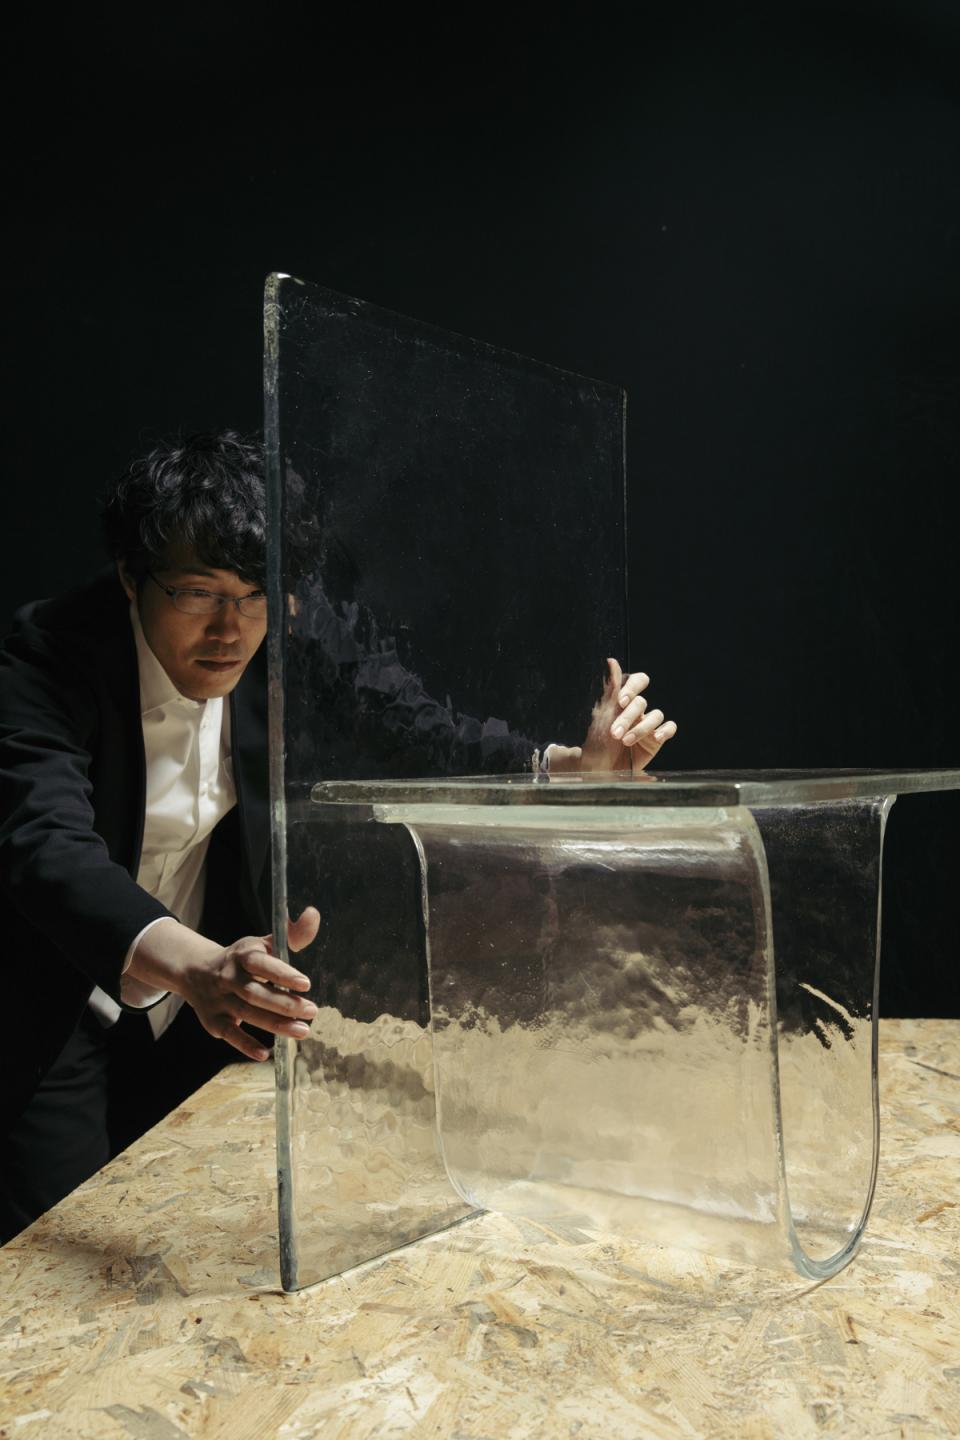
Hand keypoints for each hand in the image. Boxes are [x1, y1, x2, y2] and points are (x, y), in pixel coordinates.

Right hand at [127, 907, 321, 1060]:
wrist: (196, 971)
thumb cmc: (242, 958)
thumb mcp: (262, 943)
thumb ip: (291, 934)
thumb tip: (313, 914)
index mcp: (243, 955)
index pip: (261, 963)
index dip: (282, 973)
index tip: (305, 983)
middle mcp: (228, 977)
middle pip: (256, 993)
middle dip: (285, 1003)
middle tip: (312, 1011)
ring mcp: (219, 999)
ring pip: (247, 1013)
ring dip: (275, 1024)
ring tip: (302, 1031)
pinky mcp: (213, 1020)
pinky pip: (229, 1034)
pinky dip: (245, 1044)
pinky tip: (265, 1053)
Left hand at [548, 659, 676, 773]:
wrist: (599, 770)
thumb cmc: (597, 742)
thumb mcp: (602, 714)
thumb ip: (611, 688)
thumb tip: (611, 660)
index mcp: (624, 699)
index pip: (637, 681)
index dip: (633, 688)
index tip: (622, 701)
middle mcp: (638, 710)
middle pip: (642, 702)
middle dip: (628, 717)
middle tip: (615, 732)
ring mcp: (648, 724)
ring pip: (656, 715)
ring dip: (640, 728)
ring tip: (626, 741)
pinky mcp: (657, 739)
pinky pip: (669, 727)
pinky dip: (664, 731)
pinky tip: (655, 738)